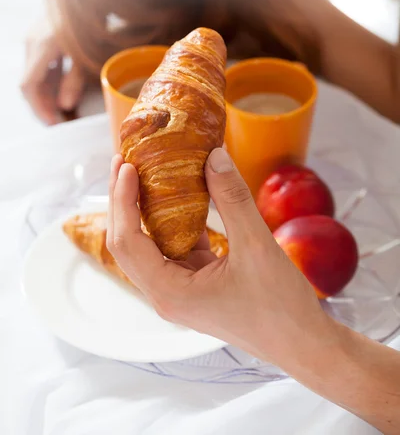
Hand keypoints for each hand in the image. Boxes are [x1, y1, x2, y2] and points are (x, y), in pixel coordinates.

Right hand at [20, 19, 85, 124]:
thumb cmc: (87, 22)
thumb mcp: (84, 55)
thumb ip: (74, 81)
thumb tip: (65, 106)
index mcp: (41, 48)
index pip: (29, 85)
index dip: (39, 107)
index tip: (53, 122)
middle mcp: (32, 44)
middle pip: (29, 82)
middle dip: (42, 104)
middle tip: (57, 121)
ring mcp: (34, 40)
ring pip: (33, 74)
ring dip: (44, 94)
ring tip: (59, 110)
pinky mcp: (40, 38)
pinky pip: (39, 65)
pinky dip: (47, 81)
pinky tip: (60, 91)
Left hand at [107, 148, 336, 370]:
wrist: (302, 343)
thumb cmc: (280, 307)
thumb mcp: (256, 246)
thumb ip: (232, 199)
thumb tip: (214, 156)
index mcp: (170, 292)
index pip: (128, 241)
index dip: (123, 201)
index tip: (128, 167)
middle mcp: (166, 293)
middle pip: (129, 243)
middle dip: (123, 202)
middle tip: (126, 162)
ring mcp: (180, 289)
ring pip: (149, 244)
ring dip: (144, 210)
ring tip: (144, 173)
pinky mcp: (196, 282)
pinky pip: (174, 247)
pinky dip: (173, 220)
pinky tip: (181, 195)